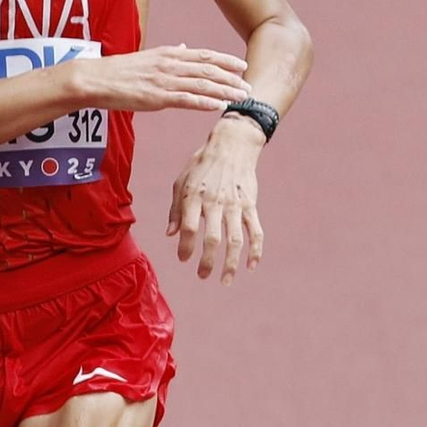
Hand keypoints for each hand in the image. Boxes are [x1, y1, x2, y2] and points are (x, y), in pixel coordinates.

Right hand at [89, 44, 251, 114]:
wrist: (96, 79)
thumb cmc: (120, 71)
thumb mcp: (148, 56)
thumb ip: (169, 54)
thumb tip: (184, 48)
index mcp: (169, 54)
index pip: (205, 55)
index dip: (227, 60)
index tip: (244, 66)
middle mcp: (170, 64)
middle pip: (209, 69)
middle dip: (233, 78)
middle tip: (250, 86)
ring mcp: (165, 80)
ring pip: (203, 84)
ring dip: (226, 91)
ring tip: (242, 98)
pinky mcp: (157, 97)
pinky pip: (187, 99)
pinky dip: (206, 102)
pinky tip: (219, 106)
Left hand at [167, 119, 264, 283]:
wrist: (231, 145)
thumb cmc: (201, 165)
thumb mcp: (181, 181)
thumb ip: (175, 210)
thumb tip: (170, 234)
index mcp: (194, 196)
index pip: (189, 228)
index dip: (185, 247)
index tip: (183, 259)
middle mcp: (215, 203)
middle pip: (212, 239)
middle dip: (206, 262)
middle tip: (202, 276)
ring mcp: (235, 205)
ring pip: (235, 241)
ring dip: (230, 264)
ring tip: (225, 280)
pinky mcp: (250, 206)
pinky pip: (255, 232)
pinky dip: (256, 251)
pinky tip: (250, 266)